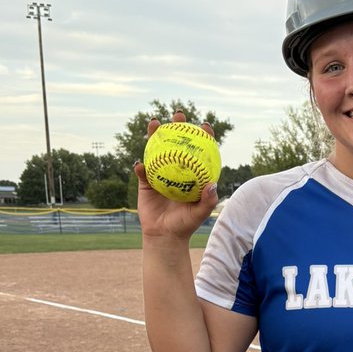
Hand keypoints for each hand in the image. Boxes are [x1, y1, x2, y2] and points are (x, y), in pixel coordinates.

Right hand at [134, 110, 218, 239]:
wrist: (164, 235)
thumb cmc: (185, 225)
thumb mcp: (199, 214)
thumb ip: (207, 200)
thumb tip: (212, 185)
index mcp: (191, 174)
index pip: (198, 151)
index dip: (202, 137)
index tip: (204, 126)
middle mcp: (176, 170)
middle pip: (176, 143)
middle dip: (177, 126)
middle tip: (178, 115)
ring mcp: (159, 174)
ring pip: (156, 150)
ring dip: (154, 135)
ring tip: (154, 123)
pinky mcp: (145, 182)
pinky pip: (142, 171)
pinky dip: (141, 167)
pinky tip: (140, 165)